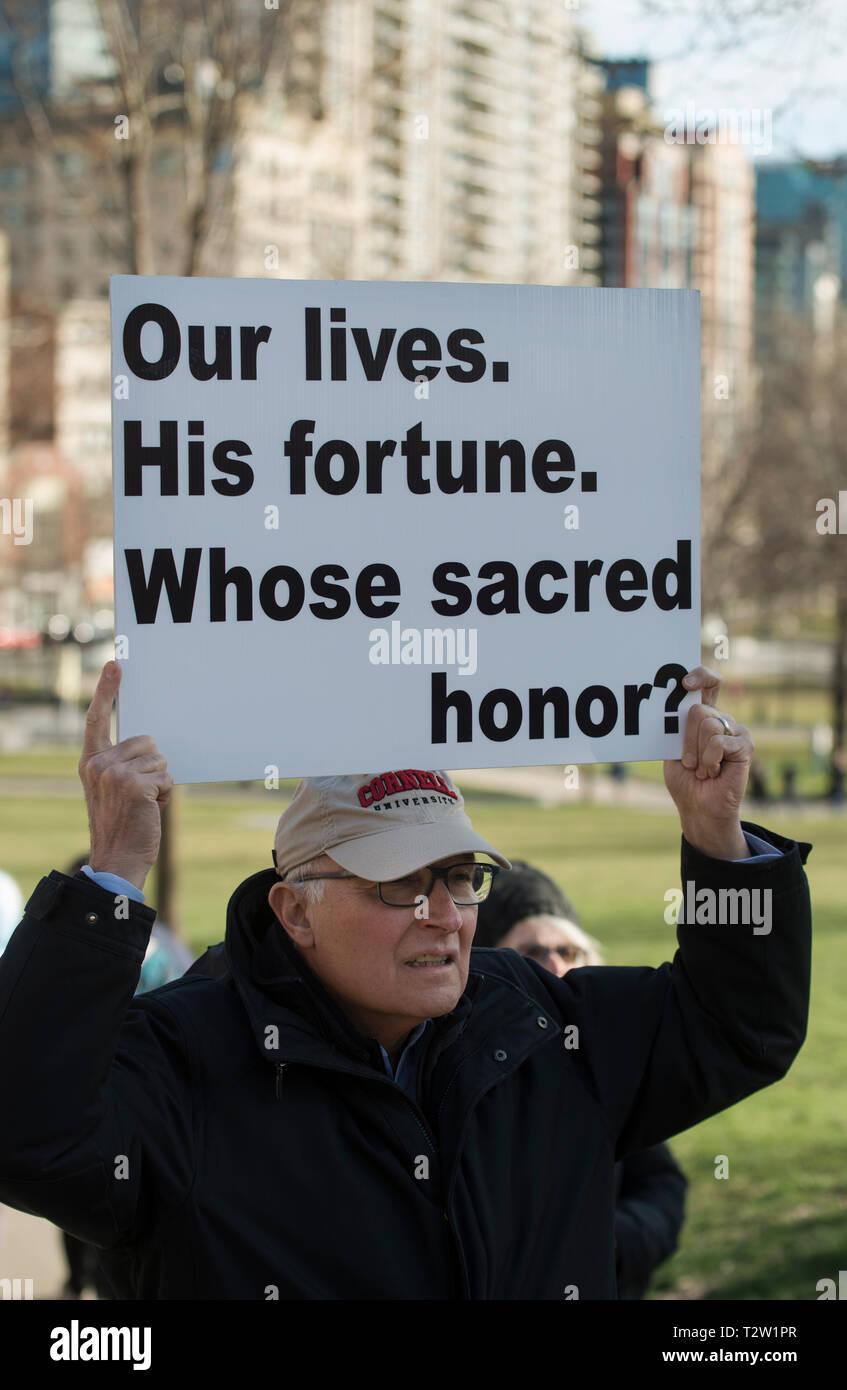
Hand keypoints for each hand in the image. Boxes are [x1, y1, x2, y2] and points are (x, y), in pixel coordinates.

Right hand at [77, 661, 173, 891]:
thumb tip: (151, 745)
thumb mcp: (112, 789)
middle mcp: (99, 764)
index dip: (106, 690)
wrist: (117, 857)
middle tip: (139, 794)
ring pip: (160, 760)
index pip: (97, 719)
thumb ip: (121, 764)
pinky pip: (168, 777)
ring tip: (143, 803)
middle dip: (152, 766)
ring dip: (160, 781)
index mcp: (91, 761)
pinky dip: (166, 794)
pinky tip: (151, 810)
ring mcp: (116, 774)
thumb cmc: (121, 824)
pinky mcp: (137, 785)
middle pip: (147, 742)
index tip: (114, 665)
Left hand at [663, 666, 753, 859]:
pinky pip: (718, 742)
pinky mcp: (746, 746)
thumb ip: (677, 727)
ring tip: (702, 770)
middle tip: (688, 762)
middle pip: (699, 710)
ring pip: (708, 726)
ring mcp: (736, 731)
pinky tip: (712, 773)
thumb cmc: (685, 780)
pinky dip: (708, 761)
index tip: (684, 683)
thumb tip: (672, 705)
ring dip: (697, 754)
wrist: (698, 807)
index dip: (700, 676)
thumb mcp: (673, 749)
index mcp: (705, 716)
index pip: (709, 683)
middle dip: (686, 740)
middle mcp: (723, 720)